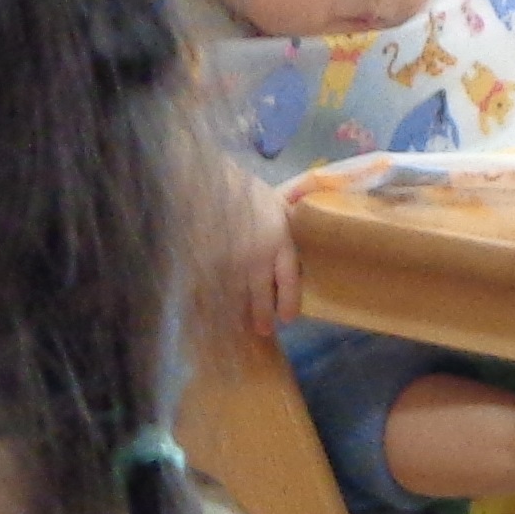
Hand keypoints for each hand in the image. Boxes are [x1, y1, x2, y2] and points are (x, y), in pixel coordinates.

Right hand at [203, 153, 298, 337]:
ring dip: (240, 314)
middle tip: (263, 329)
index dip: (289, 303)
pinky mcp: (208, 269)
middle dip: (262, 317)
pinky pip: (216, 294)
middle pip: (262, 297)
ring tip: (240, 325)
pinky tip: (215, 311)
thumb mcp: (276, 201)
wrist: (206, 184)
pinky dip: (217, 305)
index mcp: (279, 242)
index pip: (289, 282)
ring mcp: (231, 267)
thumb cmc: (243, 190)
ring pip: (239, 300)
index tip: (287, 318)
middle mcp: (257, 259)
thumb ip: (290, 222)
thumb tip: (308, 226)